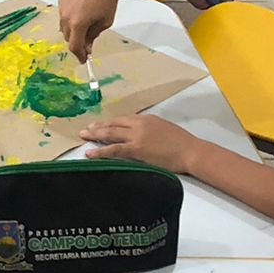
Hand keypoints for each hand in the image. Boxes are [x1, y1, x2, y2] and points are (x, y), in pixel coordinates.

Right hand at [56, 0, 120, 58]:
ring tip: (85, 24)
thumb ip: (93, 36)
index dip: (79, 55)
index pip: (74, 46)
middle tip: (87, 42)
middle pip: (68, 37)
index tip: (83, 59)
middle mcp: (66, 17)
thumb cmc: (108, 0)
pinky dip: (70, 17)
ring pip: (64, 26)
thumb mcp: (104, 22)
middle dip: (77, 41)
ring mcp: (62, 7)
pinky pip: (63, 14)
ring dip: (72, 30)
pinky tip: (82, 12)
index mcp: (78, 24)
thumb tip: (87, 47)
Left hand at [78, 114, 198, 173]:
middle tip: (85, 129)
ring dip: (95, 135)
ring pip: (110, 134)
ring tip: (83, 137)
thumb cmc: (181, 144)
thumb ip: (148, 130)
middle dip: (97, 126)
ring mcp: (136, 136)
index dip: (109, 122)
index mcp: (146, 119)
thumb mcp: (163, 129)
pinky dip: (100, 151)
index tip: (99, 125)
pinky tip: (90, 153)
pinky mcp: (136, 149)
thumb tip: (138, 135)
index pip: (122, 119)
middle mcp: (139, 124)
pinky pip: (113, 149)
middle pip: (113, 124)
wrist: (190, 151)